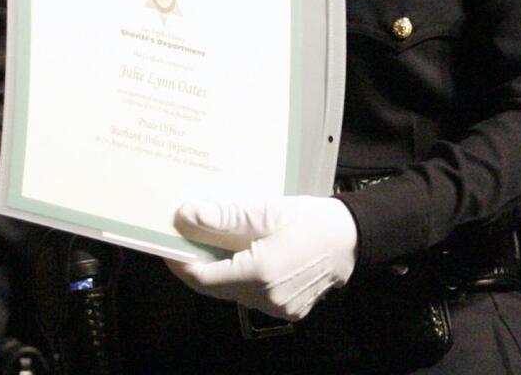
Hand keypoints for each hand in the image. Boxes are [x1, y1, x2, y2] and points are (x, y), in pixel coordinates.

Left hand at [166, 195, 357, 321]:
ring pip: (233, 291)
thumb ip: (223, 216)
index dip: (180, 262)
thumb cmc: (310, 220)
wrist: (351, 238)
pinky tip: (243, 254)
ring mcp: (278, 308)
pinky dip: (241, 277)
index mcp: (259, 273)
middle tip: (189, 238)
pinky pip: (252, 295)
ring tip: (217, 242)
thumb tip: (187, 215)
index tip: (169, 244)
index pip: (201, 277)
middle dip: (198, 264)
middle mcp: (267, 298)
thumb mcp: (264, 211)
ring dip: (220, 269)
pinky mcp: (288, 310)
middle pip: (215, 286)